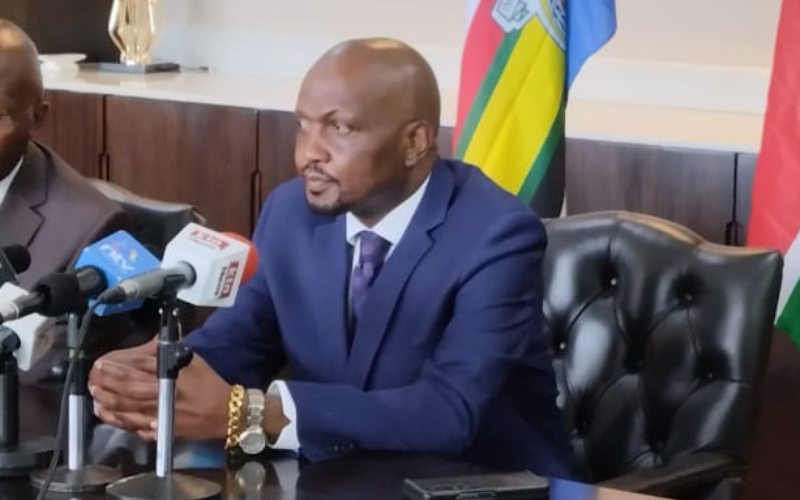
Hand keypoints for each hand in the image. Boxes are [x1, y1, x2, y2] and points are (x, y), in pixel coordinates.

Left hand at [89, 338, 231, 440]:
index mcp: (170, 378)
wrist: (225, 413)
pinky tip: (105, 412)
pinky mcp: (158, 430)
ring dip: (106, 401)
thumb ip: (167, 355)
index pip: (137, 370)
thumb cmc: (208, 384)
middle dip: (106, 383)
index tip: (101, 363)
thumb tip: (146, 347)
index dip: (117, 368)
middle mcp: (161, 397)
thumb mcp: (192, 361)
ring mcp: (158, 416)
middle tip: (92, 376)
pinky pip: (131, 425)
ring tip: (94, 393)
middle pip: (127, 390)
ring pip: (125, 409)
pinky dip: (116, 419)